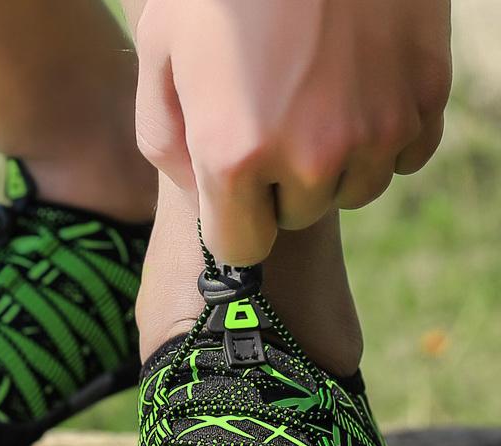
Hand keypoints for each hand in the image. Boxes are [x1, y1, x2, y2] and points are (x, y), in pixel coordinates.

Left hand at [133, 0, 451, 264]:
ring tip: (313, 98)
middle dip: (277, 186)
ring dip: (332, 164)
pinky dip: (380, 136)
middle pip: (294, 217)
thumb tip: (201, 197)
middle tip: (271, 121)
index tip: (233, 195)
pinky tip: (357, 90)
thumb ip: (167, 144)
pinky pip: (403, 157)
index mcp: (235, 153)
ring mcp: (377, 129)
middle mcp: (311, 156)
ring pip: (352, 191)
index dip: (233, 223)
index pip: (241, 249)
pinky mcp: (425, 97)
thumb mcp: (160, 55)